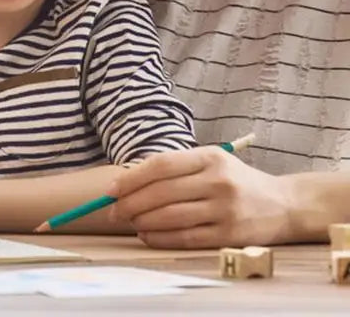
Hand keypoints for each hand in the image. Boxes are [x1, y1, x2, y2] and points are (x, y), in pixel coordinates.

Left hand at [108, 146, 293, 247]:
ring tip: (130, 222)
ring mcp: (225, 209)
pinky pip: (186, 238)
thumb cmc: (235, 180)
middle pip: (162, 192)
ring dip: (143, 221)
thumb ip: (176, 167)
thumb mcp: (210, 161)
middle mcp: (217, 181)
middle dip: (131, 202)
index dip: (131, 178)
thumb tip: (128, 181)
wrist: (284, 204)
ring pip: (171, 216)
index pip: (161, 165)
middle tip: (113, 210)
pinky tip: (147, 236)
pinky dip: (161, 238)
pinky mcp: (230, 235)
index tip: (111, 189)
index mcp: (209, 157)